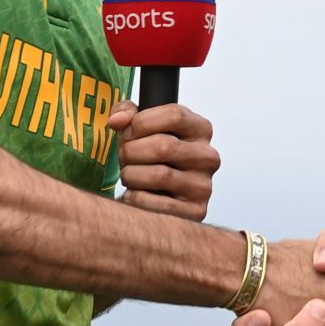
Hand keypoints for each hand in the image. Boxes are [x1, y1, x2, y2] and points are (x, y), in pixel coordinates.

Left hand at [109, 101, 218, 220]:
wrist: (159, 197)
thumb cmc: (150, 158)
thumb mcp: (142, 128)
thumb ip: (127, 113)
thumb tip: (116, 121)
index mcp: (201, 129)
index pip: (174, 115)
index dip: (142, 122)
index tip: (128, 132)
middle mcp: (208, 156)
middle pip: (163, 146)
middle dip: (132, 151)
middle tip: (124, 158)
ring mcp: (203, 186)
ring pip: (159, 175)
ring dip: (132, 175)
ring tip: (129, 176)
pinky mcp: (195, 212)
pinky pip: (156, 204)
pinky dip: (135, 199)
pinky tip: (133, 195)